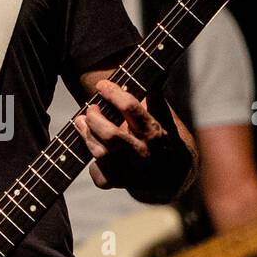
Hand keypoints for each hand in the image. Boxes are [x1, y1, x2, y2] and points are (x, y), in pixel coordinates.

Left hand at [72, 78, 188, 200]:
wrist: (175, 178)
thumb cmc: (167, 140)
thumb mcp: (166, 118)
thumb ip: (156, 97)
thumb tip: (159, 71)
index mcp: (155, 133)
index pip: (131, 109)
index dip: (113, 94)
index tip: (102, 85)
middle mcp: (143, 154)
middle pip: (111, 135)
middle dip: (95, 118)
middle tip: (90, 107)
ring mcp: (130, 172)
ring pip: (101, 153)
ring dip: (87, 135)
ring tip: (80, 121)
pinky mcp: (119, 184)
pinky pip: (99, 175)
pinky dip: (93, 163)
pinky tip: (94, 149)